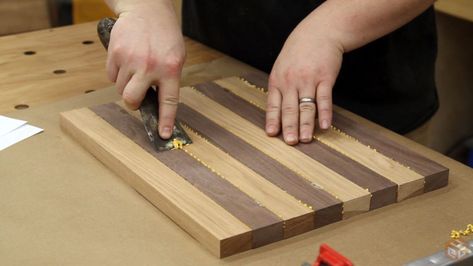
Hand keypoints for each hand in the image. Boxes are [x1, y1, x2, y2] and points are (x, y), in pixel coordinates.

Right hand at [106, 3, 184, 138]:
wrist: (146, 9)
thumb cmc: (164, 36)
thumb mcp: (176, 57)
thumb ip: (168, 80)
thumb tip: (156, 103)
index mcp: (170, 69)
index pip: (168, 102)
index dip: (165, 120)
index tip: (163, 135)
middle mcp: (150, 67)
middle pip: (132, 100)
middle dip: (132, 103)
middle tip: (136, 97)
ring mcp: (130, 60)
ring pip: (120, 88)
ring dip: (125, 84)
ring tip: (135, 68)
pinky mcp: (115, 53)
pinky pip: (111, 75)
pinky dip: (116, 73)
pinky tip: (126, 60)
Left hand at [266, 20, 342, 144]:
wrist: (319, 32)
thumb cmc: (298, 52)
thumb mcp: (282, 67)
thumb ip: (279, 87)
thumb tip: (276, 111)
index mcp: (278, 80)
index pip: (273, 104)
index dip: (273, 120)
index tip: (272, 134)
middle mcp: (291, 81)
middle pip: (289, 108)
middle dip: (289, 127)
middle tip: (290, 142)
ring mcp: (308, 80)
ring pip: (306, 106)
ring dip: (306, 125)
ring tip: (305, 139)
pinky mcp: (325, 78)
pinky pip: (324, 99)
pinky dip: (325, 113)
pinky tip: (325, 126)